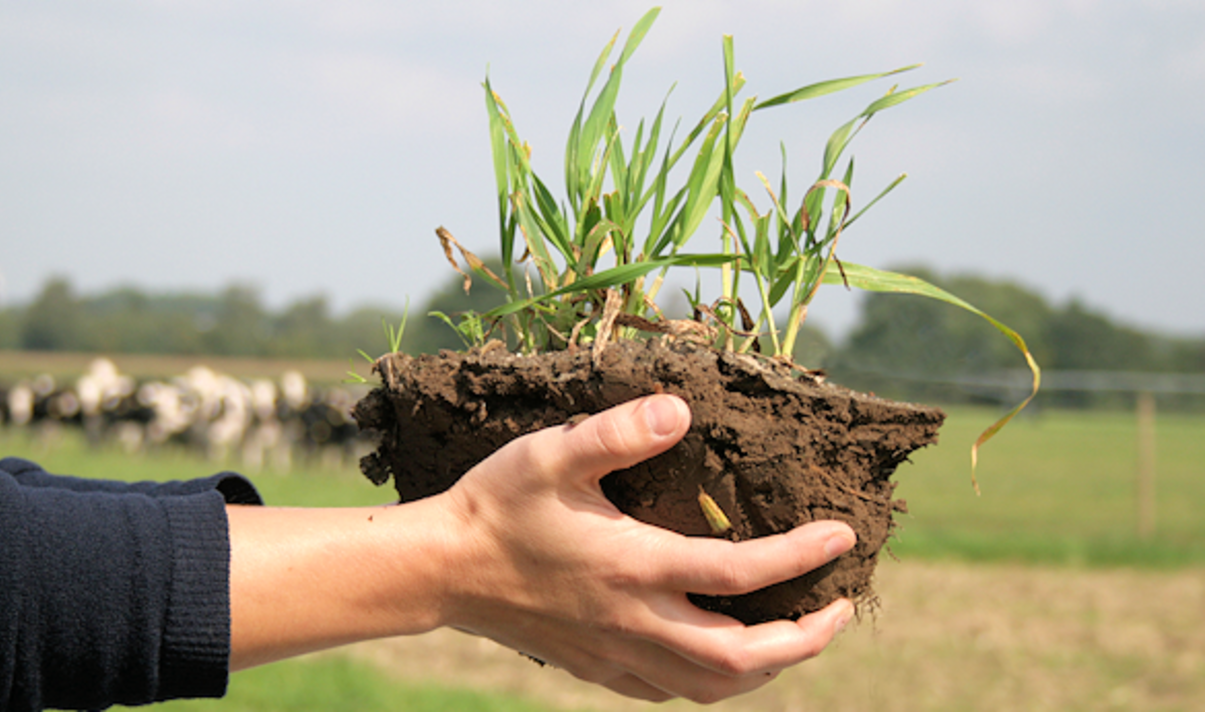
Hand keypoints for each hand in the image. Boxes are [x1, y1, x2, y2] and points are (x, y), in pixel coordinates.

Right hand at [435, 394, 855, 703]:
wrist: (442, 569)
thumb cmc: (499, 506)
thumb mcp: (553, 453)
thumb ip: (619, 432)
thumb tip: (681, 410)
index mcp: (633, 566)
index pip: (740, 573)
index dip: (801, 557)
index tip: (841, 535)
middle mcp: (633, 621)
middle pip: (743, 656)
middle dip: (806, 639)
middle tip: (839, 607)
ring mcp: (616, 653)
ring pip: (711, 687)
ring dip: (768, 668)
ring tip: (796, 637)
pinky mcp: (598, 668)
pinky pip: (671, 692)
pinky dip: (714, 682)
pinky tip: (721, 655)